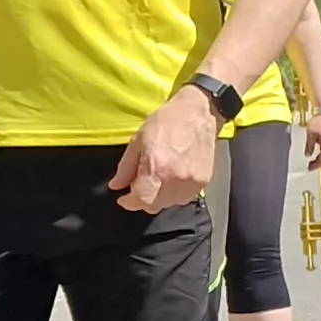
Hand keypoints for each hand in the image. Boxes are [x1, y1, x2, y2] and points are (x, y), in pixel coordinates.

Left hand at [110, 88, 219, 213]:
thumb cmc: (168, 121)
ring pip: (170, 204)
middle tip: (140, 186)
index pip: (140, 200)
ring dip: (160, 197)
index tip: (124, 198)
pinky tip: (173, 178)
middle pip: (154, 206)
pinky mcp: (204, 181)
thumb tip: (116, 186)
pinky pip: (185, 197)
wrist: (200, 113)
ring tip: (159, 180)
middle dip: (143, 200)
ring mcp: (192, 182)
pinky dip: (176, 193)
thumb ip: (126, 167)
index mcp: (156, 167)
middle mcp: (175, 178)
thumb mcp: (138, 140)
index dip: (129, 202)